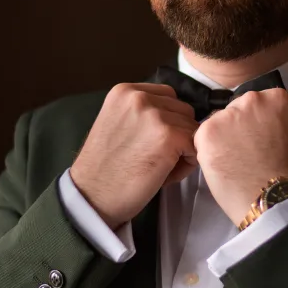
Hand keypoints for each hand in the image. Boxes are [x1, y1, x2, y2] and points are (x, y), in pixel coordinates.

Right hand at [70, 82, 199, 228]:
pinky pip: (195, 146)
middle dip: (178, 133)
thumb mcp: (116, 124)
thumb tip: (172, 116)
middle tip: (159, 157)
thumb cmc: (103, 169)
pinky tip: (165, 175)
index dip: (168, 120)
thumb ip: (140, 114)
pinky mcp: (169, 136)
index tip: (154, 141)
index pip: (167, 96)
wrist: (92, 196)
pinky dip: (186, 163)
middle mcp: (139, 97)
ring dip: (184, 149)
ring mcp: (155, 115)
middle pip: (183, 110)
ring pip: (192, 128)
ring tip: (160, 167)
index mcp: (124, 91)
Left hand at [193, 88, 287, 226]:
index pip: (263, 103)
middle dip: (240, 126)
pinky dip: (209, 151)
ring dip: (223, 139)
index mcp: (276, 99)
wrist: (274, 200)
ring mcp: (227, 115)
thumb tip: (282, 127)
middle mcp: (250, 100)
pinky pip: (203, 138)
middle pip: (238, 109)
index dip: (261, 122)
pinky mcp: (206, 133)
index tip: (262, 137)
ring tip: (234, 163)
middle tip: (246, 151)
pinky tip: (222, 167)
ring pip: (219, 123)